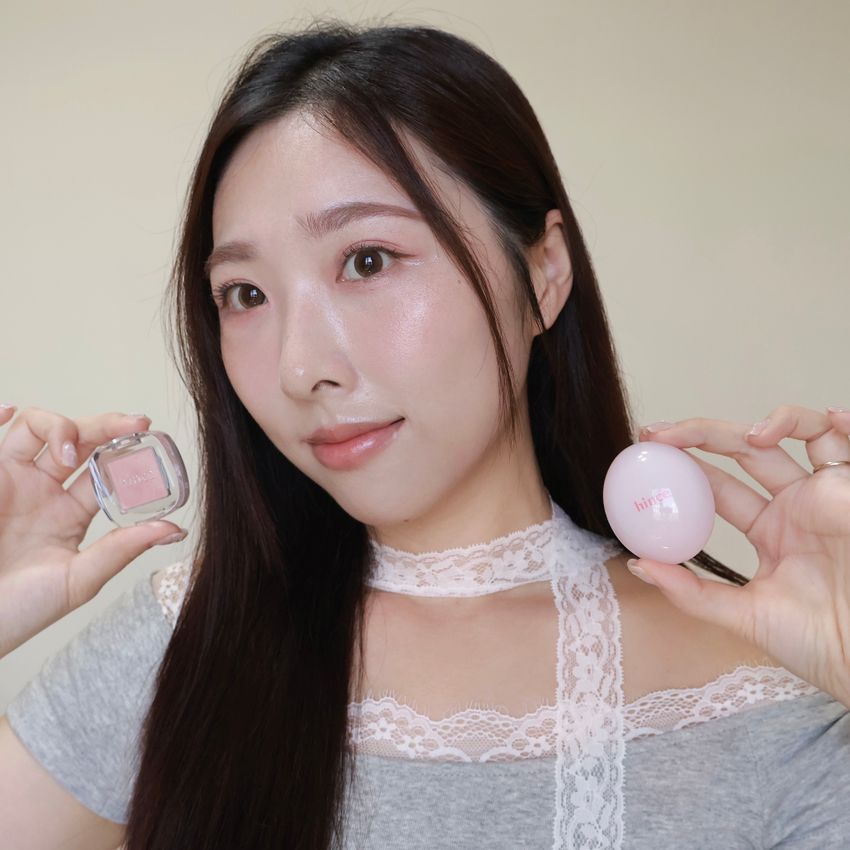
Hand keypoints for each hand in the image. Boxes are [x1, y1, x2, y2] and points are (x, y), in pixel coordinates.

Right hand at [0, 405, 186, 657]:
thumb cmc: (17, 611)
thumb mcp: (77, 581)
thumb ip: (122, 550)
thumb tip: (174, 529)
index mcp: (70, 512)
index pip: (104, 470)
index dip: (126, 452)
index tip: (150, 439)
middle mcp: (42, 490)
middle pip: (79, 440)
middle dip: (106, 426)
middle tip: (134, 424)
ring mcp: (9, 481)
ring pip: (37, 428)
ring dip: (60, 425)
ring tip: (70, 451)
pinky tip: (7, 413)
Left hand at [627, 404, 849, 707]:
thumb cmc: (820, 645)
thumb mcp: (744, 616)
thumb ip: (692, 591)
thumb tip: (637, 564)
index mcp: (769, 531)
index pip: (719, 486)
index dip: (684, 465)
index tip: (644, 454)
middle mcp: (797, 506)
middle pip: (745, 450)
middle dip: (700, 433)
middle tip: (655, 434)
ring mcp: (828, 494)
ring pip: (800, 432)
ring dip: (772, 420)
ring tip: (748, 436)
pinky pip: (849, 444)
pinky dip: (841, 423)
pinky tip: (826, 418)